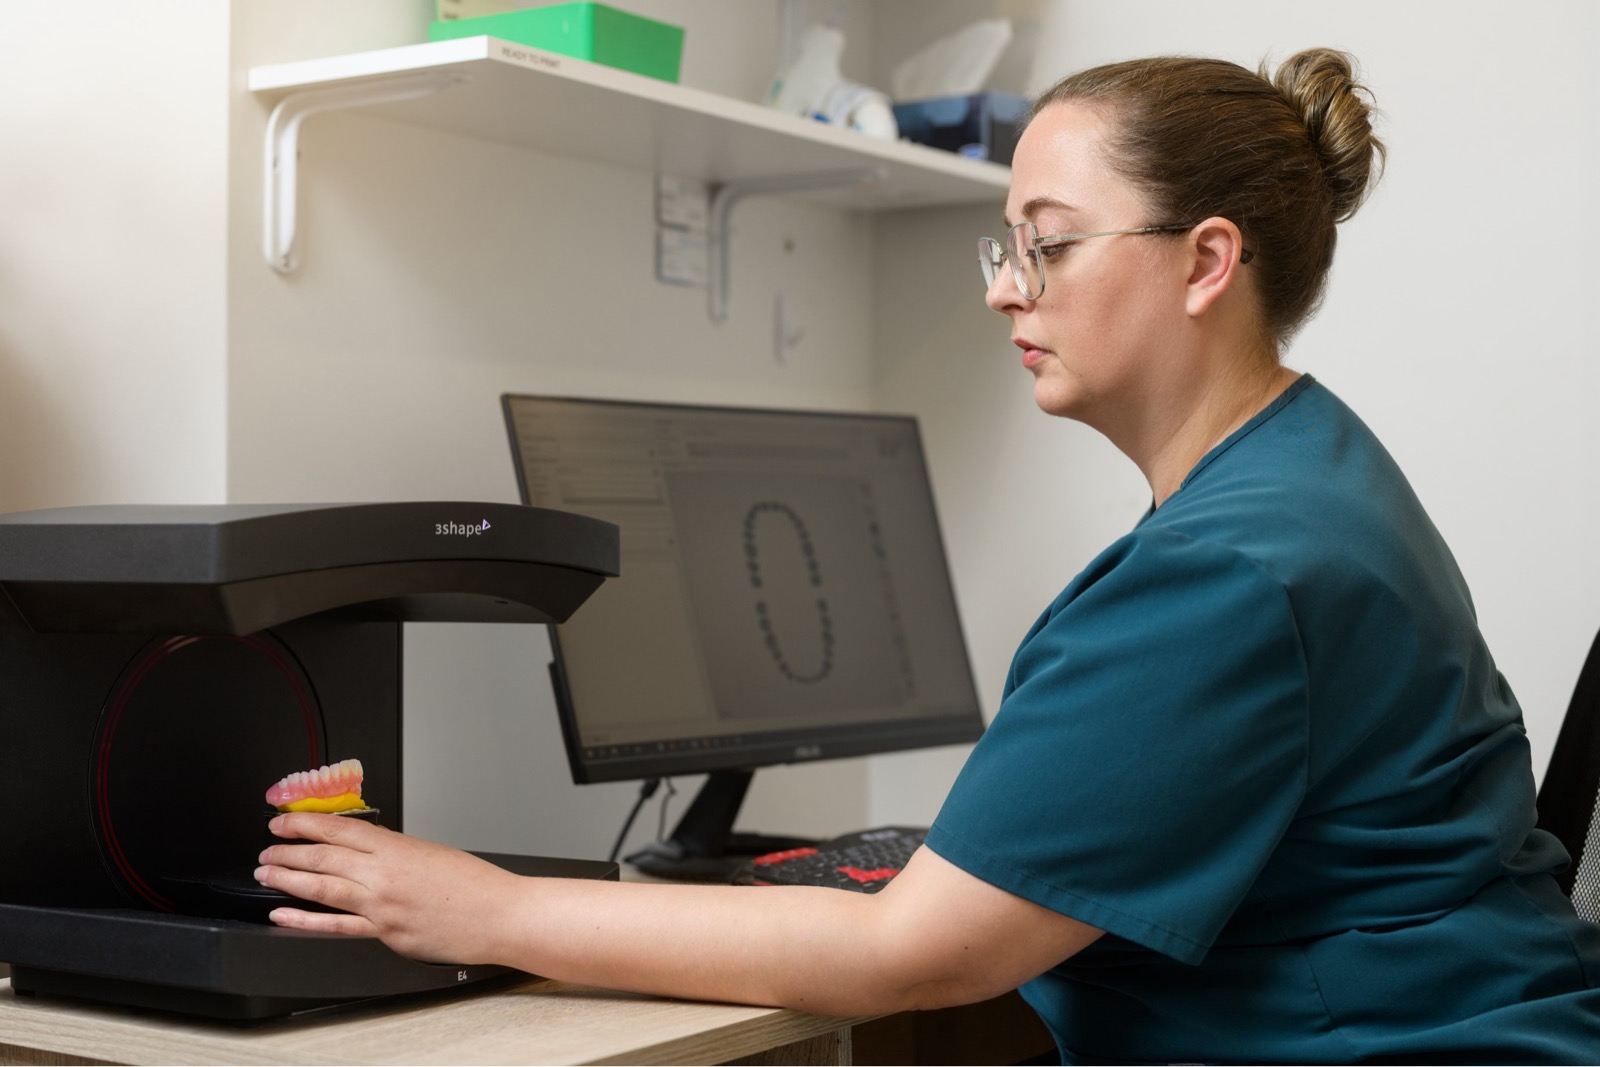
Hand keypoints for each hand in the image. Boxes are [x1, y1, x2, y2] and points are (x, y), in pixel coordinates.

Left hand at [256, 812, 523, 964]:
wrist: (499, 914)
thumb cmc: (475, 884)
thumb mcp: (431, 852)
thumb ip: (394, 852)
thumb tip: (364, 854)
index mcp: (397, 847)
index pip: (338, 829)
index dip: (304, 823)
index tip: (283, 820)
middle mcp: (384, 874)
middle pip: (323, 857)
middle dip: (288, 850)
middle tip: (267, 847)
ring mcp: (382, 906)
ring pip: (322, 888)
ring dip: (288, 878)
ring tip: (266, 872)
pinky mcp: (385, 933)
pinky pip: (336, 926)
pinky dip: (305, 919)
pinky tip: (283, 914)